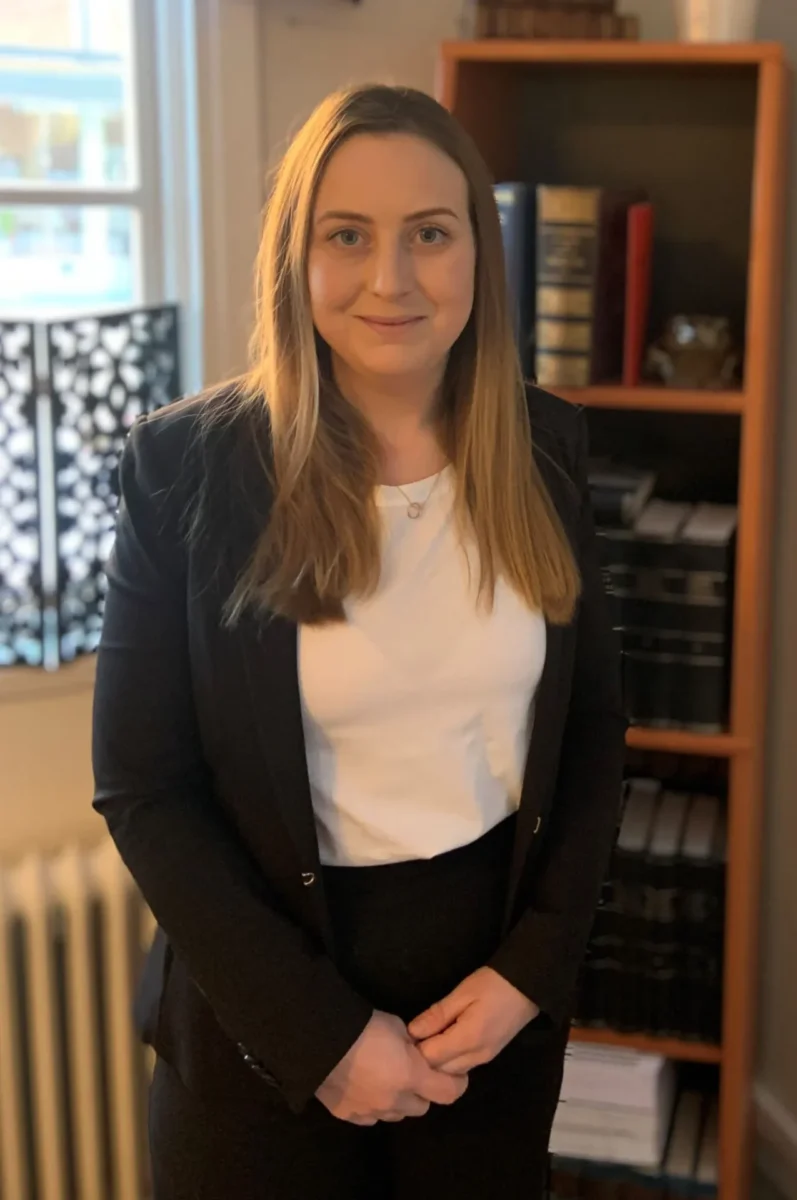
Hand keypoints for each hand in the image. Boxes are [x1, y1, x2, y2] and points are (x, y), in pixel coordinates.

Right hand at [316, 1010, 468, 1124]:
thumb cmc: (361, 1026)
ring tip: (384, 1078)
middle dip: (422, 1091)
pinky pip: (371, 1117)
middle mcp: (394, 1101)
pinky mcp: (349, 1116)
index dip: (456, 1083)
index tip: (454, 1075)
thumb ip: (412, 1044)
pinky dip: (374, 1106)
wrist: (317, 1040)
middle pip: (422, 1107)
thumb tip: (416, 1051)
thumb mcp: (396, 1025)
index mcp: (411, 1076)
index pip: (449, 1092)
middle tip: (413, 1072)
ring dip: (398, 1100)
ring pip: (396, 1115)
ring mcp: (370, 1112)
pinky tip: (363, 1087)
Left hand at [408, 967, 539, 1073]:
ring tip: (429, 1036)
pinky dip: (449, 1059)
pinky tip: (444, 1040)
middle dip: (424, 1056)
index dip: (415, 1047)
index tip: (406, 1033)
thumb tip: (412, 1032)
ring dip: (437, 1059)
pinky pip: (461, 1066)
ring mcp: (485, 1059)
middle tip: (415, 1035)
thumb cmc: (493, 985)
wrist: (528, 987)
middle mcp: (476, 1057)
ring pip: (450, 1072)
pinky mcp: (489, 1056)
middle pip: (439, 1070)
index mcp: (468, 1040)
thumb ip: (437, 1015)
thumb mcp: (462, 994)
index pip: (430, 1058)